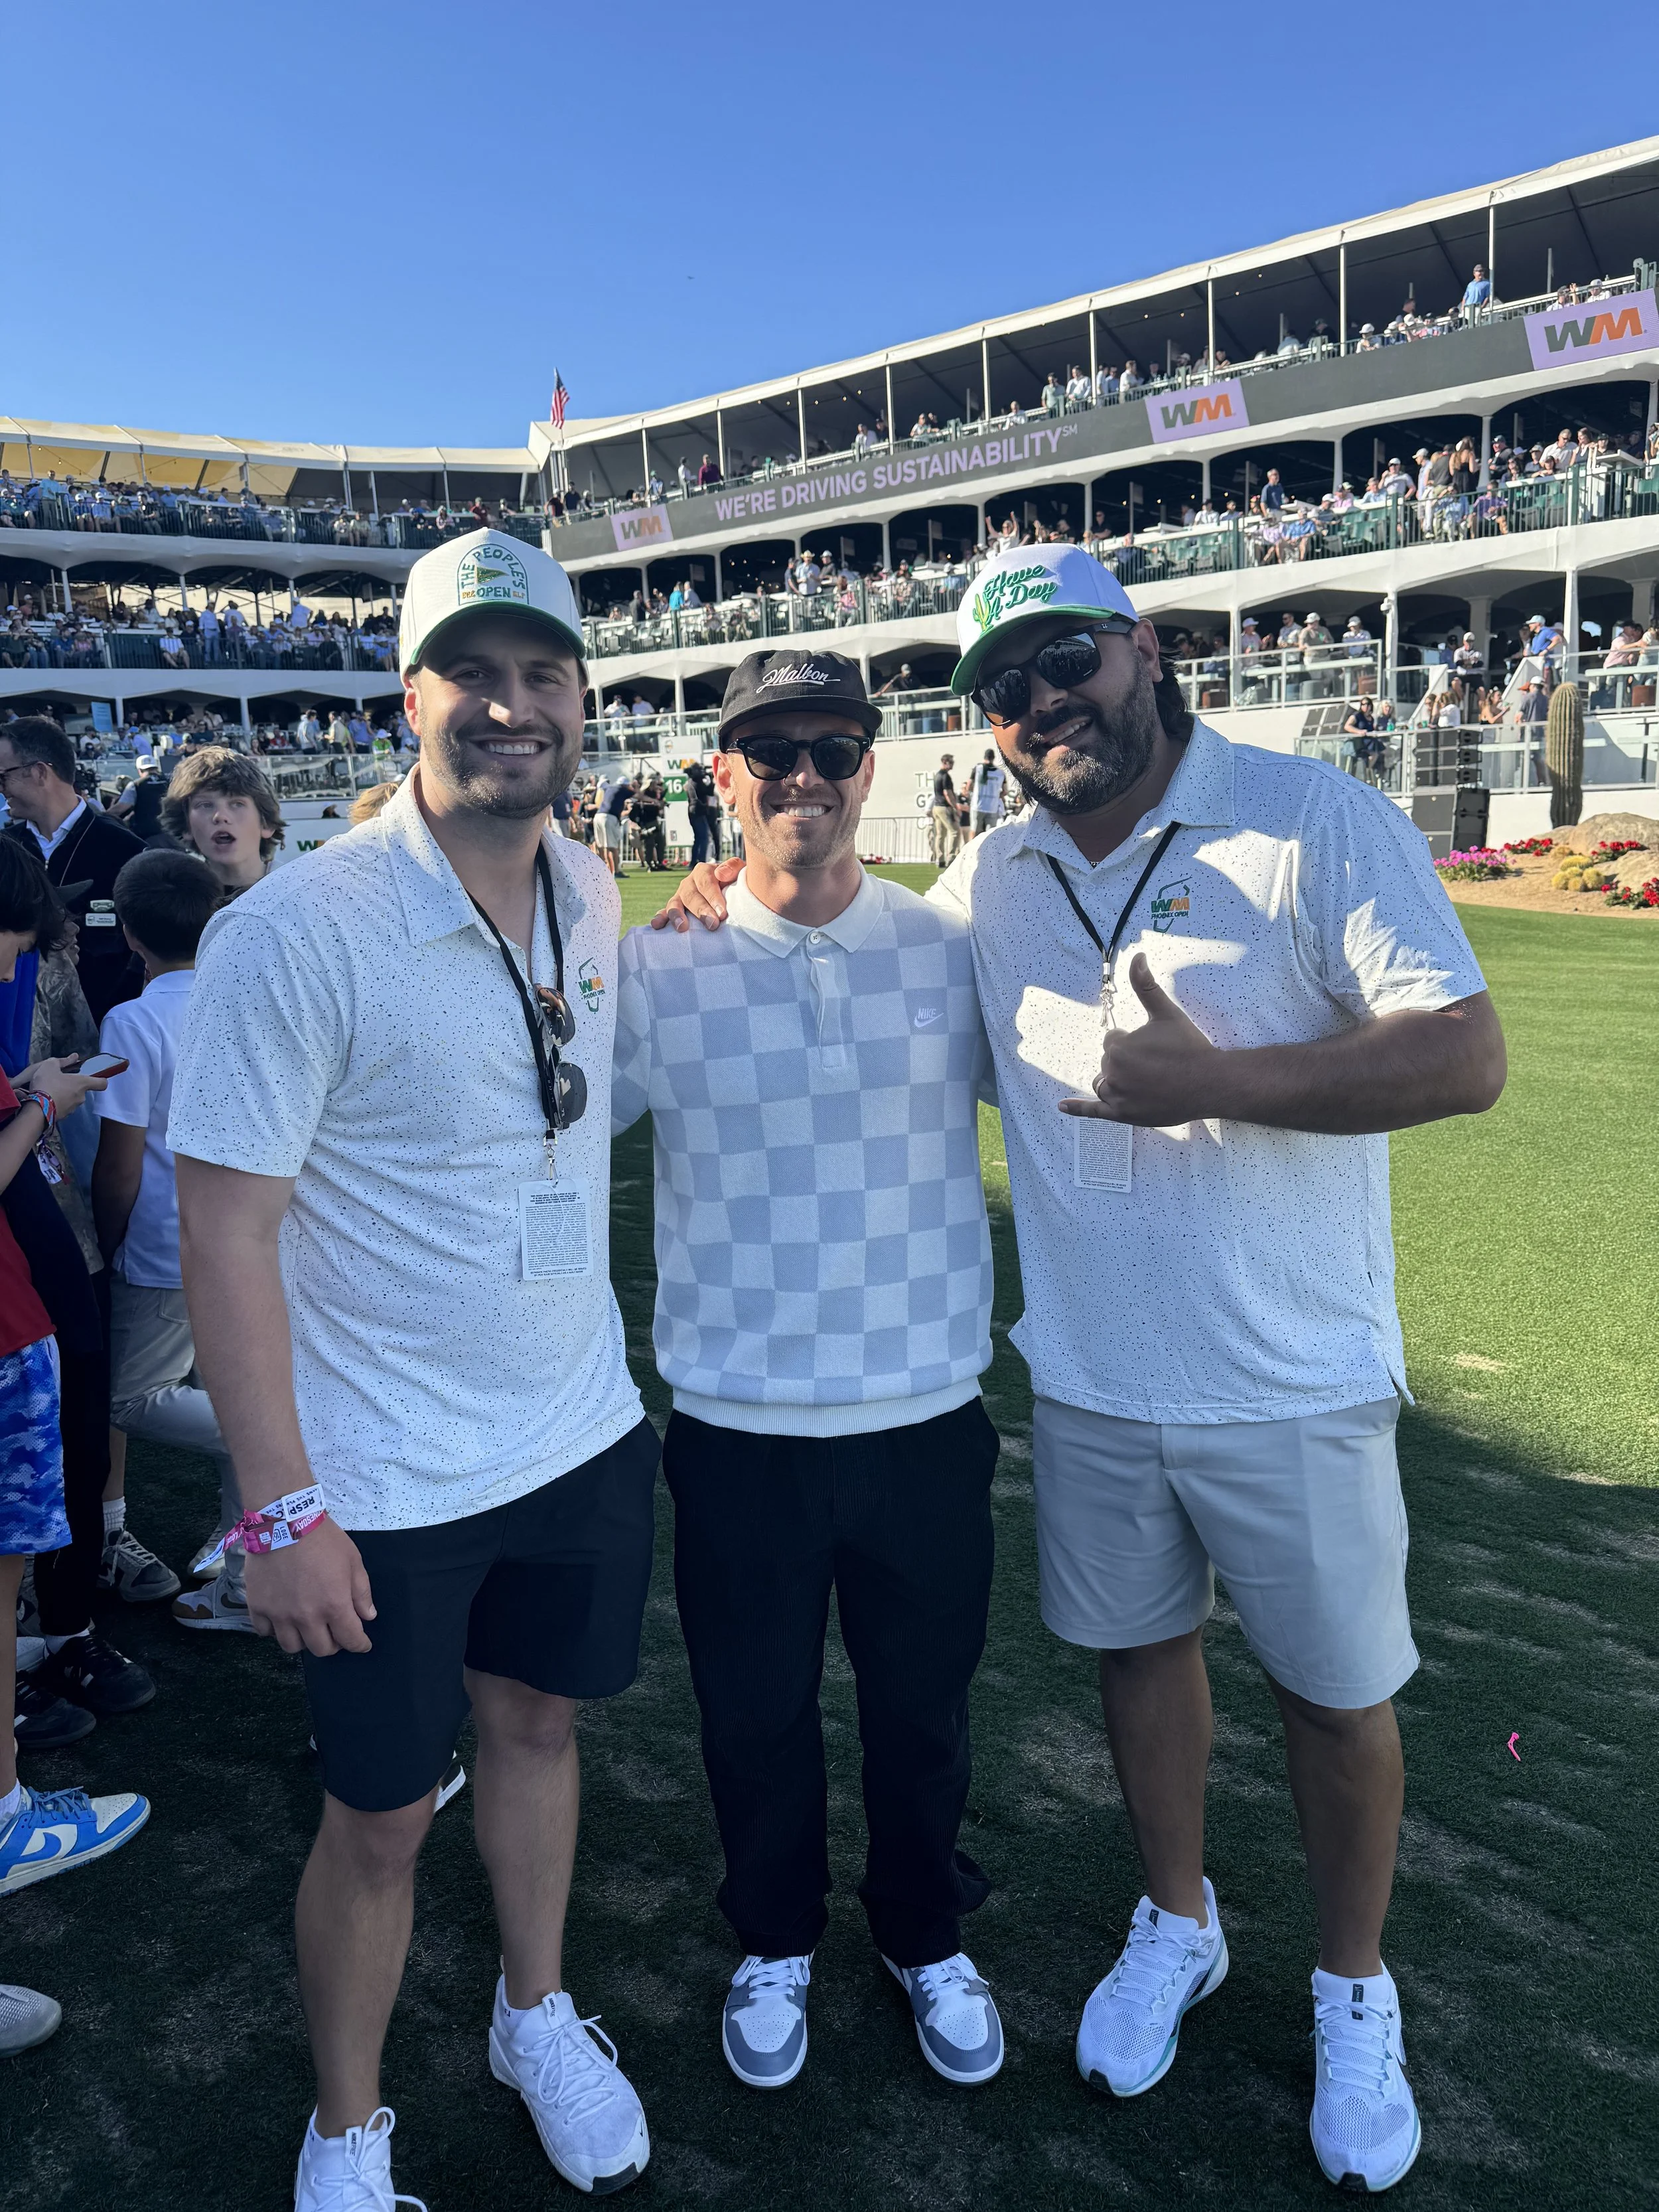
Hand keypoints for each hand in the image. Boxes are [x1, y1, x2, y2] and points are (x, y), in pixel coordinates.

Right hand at [28, 1056, 107, 1116]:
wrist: (36, 1109)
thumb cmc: (46, 1084)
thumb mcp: (49, 1066)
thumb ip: (62, 1061)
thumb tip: (74, 1056)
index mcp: (82, 1084)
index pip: (102, 1083)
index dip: (100, 1079)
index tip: (94, 1076)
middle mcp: (81, 1097)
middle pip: (82, 1090)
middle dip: (72, 1086)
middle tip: (59, 1081)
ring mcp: (73, 1108)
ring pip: (72, 1099)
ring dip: (64, 1095)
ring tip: (50, 1090)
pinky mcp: (64, 1117)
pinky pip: (63, 1107)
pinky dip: (57, 1104)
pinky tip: (46, 1100)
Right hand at [242, 1517, 375, 1656]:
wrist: (284, 1521)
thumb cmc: (323, 1539)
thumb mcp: (353, 1561)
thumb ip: (361, 1592)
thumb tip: (367, 1616)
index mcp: (334, 1606)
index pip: (350, 1640)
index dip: (359, 1645)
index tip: (362, 1644)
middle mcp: (306, 1617)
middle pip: (321, 1649)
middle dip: (333, 1644)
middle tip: (334, 1632)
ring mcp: (279, 1614)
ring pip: (291, 1647)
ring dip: (303, 1640)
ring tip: (307, 1627)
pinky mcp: (257, 1607)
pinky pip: (264, 1632)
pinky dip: (274, 1629)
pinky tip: (281, 1617)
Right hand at [649, 856, 741, 931]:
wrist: (731, 891)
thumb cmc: (736, 883)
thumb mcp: (739, 871)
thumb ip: (733, 867)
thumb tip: (720, 873)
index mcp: (704, 871)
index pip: (706, 881)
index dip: (713, 897)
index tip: (722, 913)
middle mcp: (689, 882)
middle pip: (691, 895)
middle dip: (701, 910)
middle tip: (712, 925)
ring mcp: (680, 896)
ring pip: (674, 903)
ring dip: (677, 915)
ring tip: (682, 928)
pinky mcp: (675, 908)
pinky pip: (665, 912)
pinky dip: (660, 918)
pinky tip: (657, 925)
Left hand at [1058, 955, 1219, 1126]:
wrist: (1210, 1083)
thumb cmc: (1188, 1047)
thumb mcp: (1165, 1012)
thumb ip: (1145, 985)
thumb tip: (1136, 956)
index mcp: (1117, 1049)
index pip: (1112, 1041)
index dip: (1134, 1041)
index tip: (1155, 1046)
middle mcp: (1112, 1074)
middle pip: (1108, 1062)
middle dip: (1128, 1061)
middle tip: (1157, 1064)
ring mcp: (1117, 1098)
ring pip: (1105, 1083)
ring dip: (1117, 1079)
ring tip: (1145, 1079)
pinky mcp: (1123, 1115)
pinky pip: (1094, 1112)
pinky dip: (1077, 1109)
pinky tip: (1062, 1106)